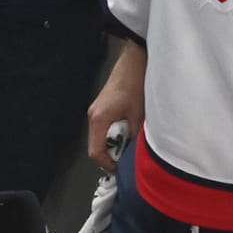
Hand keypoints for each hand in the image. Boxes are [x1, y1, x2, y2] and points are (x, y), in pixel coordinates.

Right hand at [88, 39, 144, 170]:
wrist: (134, 63)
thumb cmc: (135, 86)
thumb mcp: (139, 115)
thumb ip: (135, 137)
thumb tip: (137, 156)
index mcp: (99, 119)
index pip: (96, 152)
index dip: (108, 164)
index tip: (123, 169)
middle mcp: (93, 116)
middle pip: (96, 145)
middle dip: (112, 155)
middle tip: (131, 158)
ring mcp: (96, 111)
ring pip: (101, 137)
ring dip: (115, 144)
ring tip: (133, 144)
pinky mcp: (102, 107)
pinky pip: (105, 128)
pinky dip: (116, 134)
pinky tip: (130, 131)